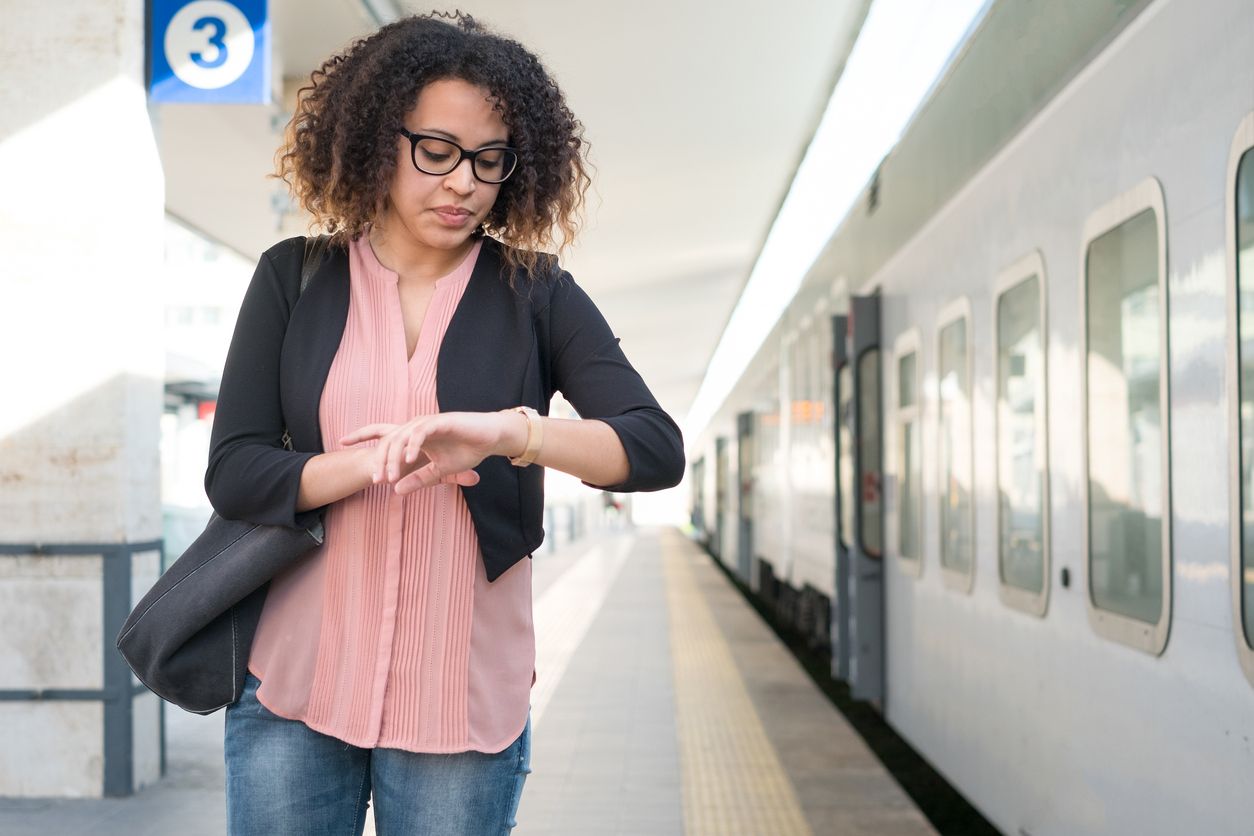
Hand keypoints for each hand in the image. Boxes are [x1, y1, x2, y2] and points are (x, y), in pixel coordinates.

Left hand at [339, 411, 519, 494]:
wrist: (490, 439)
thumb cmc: (467, 451)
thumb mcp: (438, 472)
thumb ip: (418, 480)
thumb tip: (396, 491)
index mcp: (414, 436)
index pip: (383, 434)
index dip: (361, 435)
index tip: (342, 442)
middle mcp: (416, 426)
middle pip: (388, 439)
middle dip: (379, 460)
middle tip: (375, 480)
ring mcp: (427, 422)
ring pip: (401, 438)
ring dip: (393, 458)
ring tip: (390, 476)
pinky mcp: (440, 422)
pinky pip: (420, 433)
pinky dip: (412, 446)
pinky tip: (407, 461)